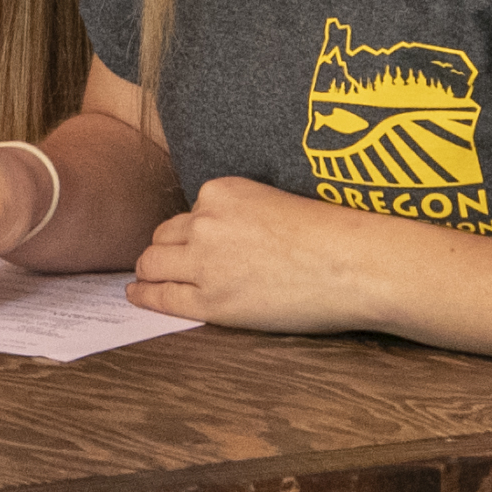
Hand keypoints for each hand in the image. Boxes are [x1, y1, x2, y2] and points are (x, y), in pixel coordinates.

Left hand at [125, 174, 374, 330]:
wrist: (354, 263)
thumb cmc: (331, 236)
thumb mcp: (276, 202)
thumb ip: (241, 213)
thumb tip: (224, 238)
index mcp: (223, 191)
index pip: (190, 212)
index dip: (193, 232)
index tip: (199, 245)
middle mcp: (206, 221)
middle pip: (164, 235)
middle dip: (166, 250)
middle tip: (166, 264)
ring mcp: (205, 261)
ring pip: (153, 263)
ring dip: (150, 271)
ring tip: (148, 280)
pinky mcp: (212, 300)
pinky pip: (162, 297)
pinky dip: (144, 295)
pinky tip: (137, 295)